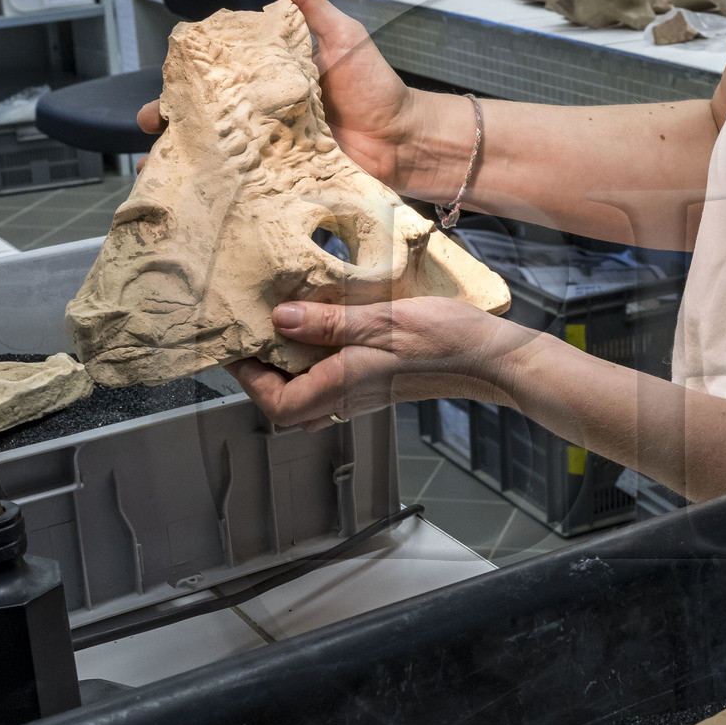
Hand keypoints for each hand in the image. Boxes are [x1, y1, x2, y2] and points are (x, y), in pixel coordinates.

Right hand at [135, 0, 419, 185]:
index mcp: (268, 78)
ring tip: (162, 168)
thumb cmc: (376, 86)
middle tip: (153, 128)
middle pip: (207, 119)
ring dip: (187, 161)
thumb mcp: (340, 35)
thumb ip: (303, 3)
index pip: (216, 78)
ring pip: (217, 154)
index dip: (185, 83)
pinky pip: (244, 185)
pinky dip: (218, 191)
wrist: (405, 139)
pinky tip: (195, 197)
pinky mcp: (282, 180)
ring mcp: (269, 150)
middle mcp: (262, 115)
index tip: (163, 88)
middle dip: (173, 124)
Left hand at [231, 294, 547, 431]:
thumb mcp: (383, 320)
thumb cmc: (445, 342)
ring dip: (287, 368)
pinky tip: (322, 327)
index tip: (233, 345)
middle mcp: (348, 396)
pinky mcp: (378, 380)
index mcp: (343, 385)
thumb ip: (329, 322)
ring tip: (279, 328)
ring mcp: (363, 391)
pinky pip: (332, 381)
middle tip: (250, 335)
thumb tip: (280, 319)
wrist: (492, 357)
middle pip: (286, 405)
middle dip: (260, 375)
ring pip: (308, 394)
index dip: (246, 379)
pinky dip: (314, 360)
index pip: (275, 403)